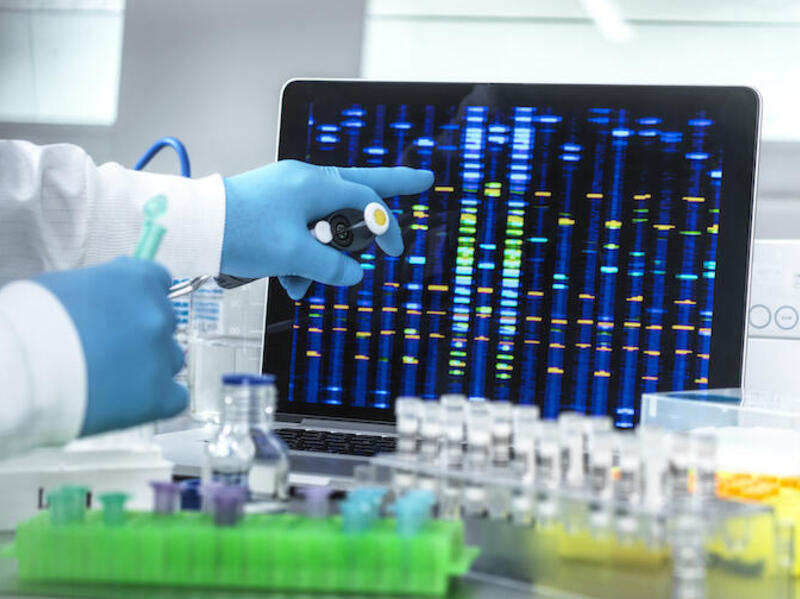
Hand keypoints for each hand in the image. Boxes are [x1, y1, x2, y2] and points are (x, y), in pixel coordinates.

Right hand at [36, 257, 186, 435]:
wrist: (21, 371)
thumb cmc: (31, 325)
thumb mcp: (68, 286)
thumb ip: (106, 285)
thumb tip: (117, 288)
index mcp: (137, 281)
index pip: (161, 282)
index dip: (143, 298)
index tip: (129, 311)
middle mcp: (157, 314)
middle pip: (165, 323)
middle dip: (142, 334)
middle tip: (111, 349)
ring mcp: (161, 355)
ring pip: (170, 359)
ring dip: (150, 367)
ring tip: (113, 378)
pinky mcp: (159, 395)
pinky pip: (176, 397)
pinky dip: (158, 399)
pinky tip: (132, 402)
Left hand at [220, 160, 433, 298]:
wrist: (193, 228)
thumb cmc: (241, 232)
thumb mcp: (294, 255)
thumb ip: (331, 265)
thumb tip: (353, 274)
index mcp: (315, 184)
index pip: (367, 201)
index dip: (386, 228)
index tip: (395, 251)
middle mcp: (305, 181)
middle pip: (358, 188)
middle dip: (389, 188)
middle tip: (421, 180)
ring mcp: (288, 192)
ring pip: (325, 221)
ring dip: (321, 255)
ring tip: (300, 283)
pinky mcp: (273, 207)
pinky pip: (300, 229)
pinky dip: (299, 255)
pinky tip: (288, 280)